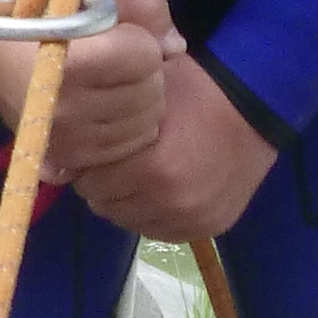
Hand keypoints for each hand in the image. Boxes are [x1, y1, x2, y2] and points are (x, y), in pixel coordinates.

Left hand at [0, 0, 277, 240]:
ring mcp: (192, 219)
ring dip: (128, 199)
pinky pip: (161, 230)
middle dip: (105, 181)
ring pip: (130, 220)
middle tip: (119, 157)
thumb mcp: (142, 89)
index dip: (88, 160)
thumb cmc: (196, 87)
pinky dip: (155, 212)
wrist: (260, 104)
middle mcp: (171, 201)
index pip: (89, 181)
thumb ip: (101, 118)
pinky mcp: (208, 227)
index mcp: (152, 167)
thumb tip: (56, 154)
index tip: (98, 144)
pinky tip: (162, 187)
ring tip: (141, 171)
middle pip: (106, 205)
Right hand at [0, 0, 179, 178]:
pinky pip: (129, 146)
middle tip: (117, 63)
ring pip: (146, 123)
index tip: (117, 36)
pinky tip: (107, 110)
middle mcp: (67, 107)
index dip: (139, 41)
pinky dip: (128, 128)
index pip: (144, 55)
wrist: (7, 61)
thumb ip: (146, 7)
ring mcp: (68, 138)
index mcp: (73, 61)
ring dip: (140, 102)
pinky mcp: (71, 159)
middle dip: (144, 73)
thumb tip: (175, 47)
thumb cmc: (58, 20)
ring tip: (111, 84)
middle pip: (150, 93)